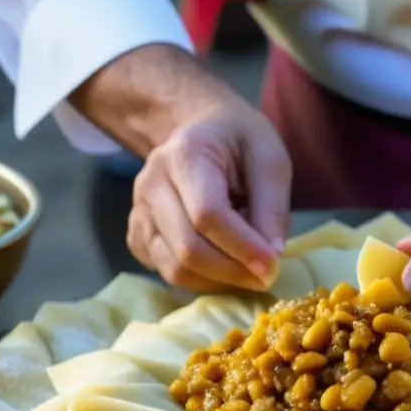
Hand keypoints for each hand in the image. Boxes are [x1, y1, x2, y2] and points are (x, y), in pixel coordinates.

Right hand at [71, 44, 291, 291]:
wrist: (199, 130)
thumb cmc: (239, 143)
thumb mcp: (269, 160)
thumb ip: (271, 207)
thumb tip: (272, 256)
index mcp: (186, 155)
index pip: (207, 214)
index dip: (242, 247)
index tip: (273, 266)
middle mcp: (151, 184)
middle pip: (188, 247)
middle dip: (232, 271)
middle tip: (266, 277)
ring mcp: (139, 212)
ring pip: (174, 268)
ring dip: (217, 281)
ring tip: (248, 272)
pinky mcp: (137, 235)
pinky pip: (166, 272)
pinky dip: (200, 280)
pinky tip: (223, 265)